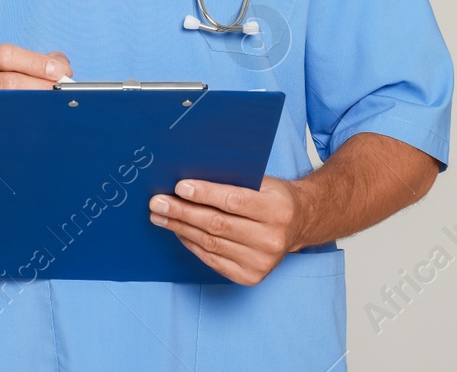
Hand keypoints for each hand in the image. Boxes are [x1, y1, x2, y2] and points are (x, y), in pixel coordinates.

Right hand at [0, 44, 70, 150]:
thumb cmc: (0, 90)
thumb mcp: (12, 69)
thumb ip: (39, 62)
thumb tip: (63, 68)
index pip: (7, 55)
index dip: (36, 62)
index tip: (59, 71)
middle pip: (8, 81)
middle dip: (41, 86)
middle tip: (61, 93)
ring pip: (5, 107)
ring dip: (35, 108)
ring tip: (52, 108)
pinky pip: (1, 129)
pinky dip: (24, 127)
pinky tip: (37, 126)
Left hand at [149, 175, 302, 284]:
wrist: (299, 225)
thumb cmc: (274, 197)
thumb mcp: (262, 182)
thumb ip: (232, 181)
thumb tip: (189, 179)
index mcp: (277, 210)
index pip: (234, 201)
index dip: (204, 194)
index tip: (178, 187)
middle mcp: (271, 239)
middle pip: (217, 224)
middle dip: (183, 212)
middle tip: (157, 203)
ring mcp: (261, 262)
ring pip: (211, 243)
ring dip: (180, 229)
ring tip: (160, 216)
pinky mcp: (250, 277)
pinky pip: (212, 259)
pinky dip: (192, 244)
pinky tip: (178, 232)